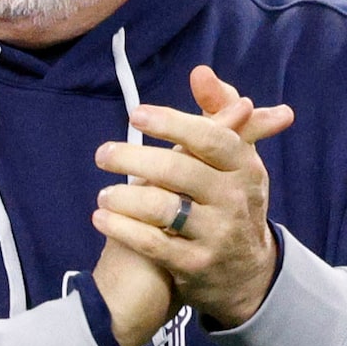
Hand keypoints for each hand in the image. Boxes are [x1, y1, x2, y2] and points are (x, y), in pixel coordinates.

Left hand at [91, 66, 293, 333]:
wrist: (246, 273)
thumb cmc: (230, 199)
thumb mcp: (236, 158)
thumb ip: (217, 113)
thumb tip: (200, 72)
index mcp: (245, 166)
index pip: (210, 138)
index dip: (172, 123)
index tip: (135, 115)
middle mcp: (235, 200)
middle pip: (181, 172)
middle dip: (136, 160)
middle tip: (102, 154)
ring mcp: (217, 235)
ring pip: (165, 210)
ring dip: (126, 199)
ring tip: (103, 194)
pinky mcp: (196, 266)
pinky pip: (154, 245)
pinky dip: (123, 230)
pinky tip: (100, 218)